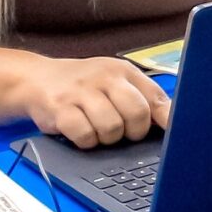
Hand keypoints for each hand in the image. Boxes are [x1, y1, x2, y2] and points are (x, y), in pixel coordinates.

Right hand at [23, 56, 171, 147]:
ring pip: (112, 128)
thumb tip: (171, 120)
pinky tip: (81, 132)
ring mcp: (81, 92)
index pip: (155, 97)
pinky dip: (86, 141)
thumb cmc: (83, 85)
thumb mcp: (114, 81)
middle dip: (134, 132)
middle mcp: (103, 77)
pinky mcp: (60, 109)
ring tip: (98, 130)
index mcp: (122, 71)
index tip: (175, 135)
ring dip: (107, 138)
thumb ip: (142, 97)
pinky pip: (85, 136)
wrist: (36, 78)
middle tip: (123, 131)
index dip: (167, 120)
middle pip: (137, 114)